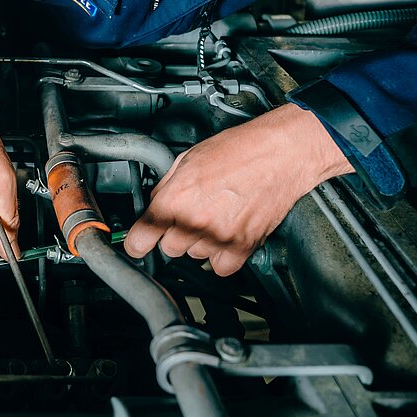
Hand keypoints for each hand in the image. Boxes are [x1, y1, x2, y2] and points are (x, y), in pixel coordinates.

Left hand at [124, 104, 352, 275]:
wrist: (280, 154)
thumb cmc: (238, 149)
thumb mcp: (187, 159)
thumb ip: (166, 187)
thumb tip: (154, 206)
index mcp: (175, 198)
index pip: (140, 239)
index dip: (137, 243)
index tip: (138, 246)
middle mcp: (194, 221)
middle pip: (169, 248)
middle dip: (175, 233)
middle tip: (191, 215)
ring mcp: (219, 236)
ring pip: (195, 255)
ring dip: (200, 242)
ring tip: (216, 217)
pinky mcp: (244, 246)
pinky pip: (221, 267)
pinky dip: (222, 256)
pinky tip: (226, 237)